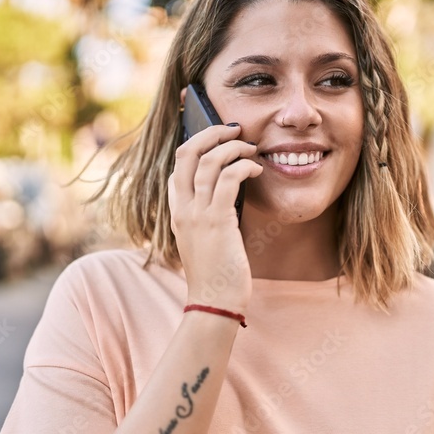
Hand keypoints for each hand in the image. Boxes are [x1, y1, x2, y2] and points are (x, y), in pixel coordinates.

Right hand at [168, 124, 262, 314]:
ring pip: (209, 161)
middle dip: (210, 134)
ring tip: (251, 148)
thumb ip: (210, 215)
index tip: (217, 138)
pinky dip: (244, 166)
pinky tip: (257, 170)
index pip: (177, 168)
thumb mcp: (206, 240)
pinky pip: (228, 178)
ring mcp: (197, 214)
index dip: (195, 145)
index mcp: (177, 213)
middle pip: (186, 153)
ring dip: (234, 147)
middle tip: (234, 130)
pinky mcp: (217, 221)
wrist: (214, 303)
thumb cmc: (216, 275)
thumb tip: (231, 190)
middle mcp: (182, 209)